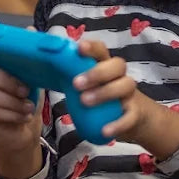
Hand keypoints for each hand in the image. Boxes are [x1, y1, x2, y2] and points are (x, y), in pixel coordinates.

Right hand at [0, 28, 42, 178]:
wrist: (24, 131)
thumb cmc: (26, 99)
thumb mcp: (32, 76)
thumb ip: (29, 56)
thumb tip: (31, 30)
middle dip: (5, 79)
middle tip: (26, 91)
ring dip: (12, 101)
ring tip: (28, 107)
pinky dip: (11, 114)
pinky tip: (24, 116)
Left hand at [72, 41, 178, 157]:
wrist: (133, 118)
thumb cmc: (102, 98)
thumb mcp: (88, 88)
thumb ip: (72, 80)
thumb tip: (43, 73)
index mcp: (105, 66)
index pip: (101, 50)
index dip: (92, 47)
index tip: (79, 48)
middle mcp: (120, 76)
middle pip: (117, 64)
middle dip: (97, 72)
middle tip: (76, 83)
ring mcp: (130, 94)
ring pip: (125, 85)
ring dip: (105, 92)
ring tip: (85, 102)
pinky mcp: (135, 113)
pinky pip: (129, 117)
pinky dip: (117, 124)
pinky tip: (104, 131)